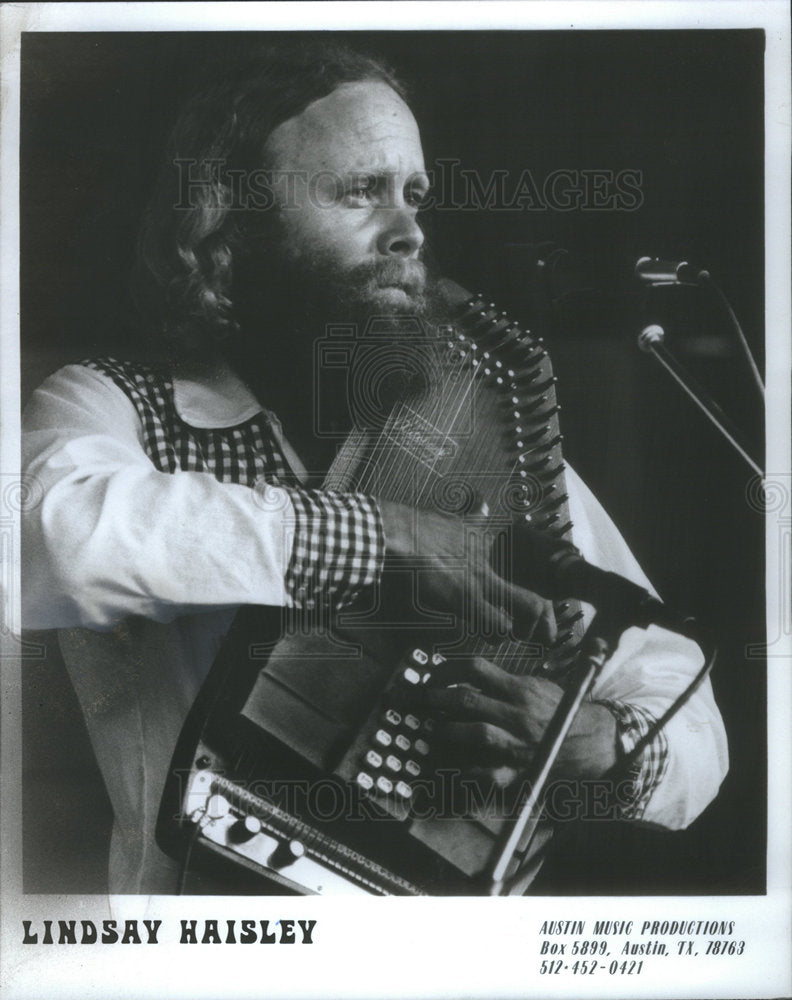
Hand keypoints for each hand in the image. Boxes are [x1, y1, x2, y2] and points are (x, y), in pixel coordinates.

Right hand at [378, 499, 556, 644]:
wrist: (398, 532)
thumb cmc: (420, 528)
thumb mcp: (456, 518)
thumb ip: (474, 516)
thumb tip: (483, 503)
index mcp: (496, 545)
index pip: (537, 567)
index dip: (543, 591)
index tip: (541, 607)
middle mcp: (497, 561)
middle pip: (541, 589)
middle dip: (545, 617)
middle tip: (539, 634)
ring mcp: (484, 579)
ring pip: (530, 607)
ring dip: (520, 628)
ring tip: (509, 635)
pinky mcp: (466, 597)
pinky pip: (497, 624)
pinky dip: (496, 634)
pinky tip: (487, 635)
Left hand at [413, 655, 617, 787]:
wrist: (592, 739)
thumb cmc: (560, 709)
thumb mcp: (537, 684)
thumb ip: (507, 679)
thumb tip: (470, 673)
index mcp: (520, 689)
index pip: (476, 669)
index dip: (448, 669)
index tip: (434, 674)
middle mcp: (517, 713)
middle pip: (468, 700)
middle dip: (438, 698)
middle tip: (424, 698)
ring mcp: (517, 741)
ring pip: (476, 733)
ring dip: (450, 730)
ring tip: (436, 728)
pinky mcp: (519, 768)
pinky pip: (491, 772)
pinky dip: (471, 771)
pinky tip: (456, 768)